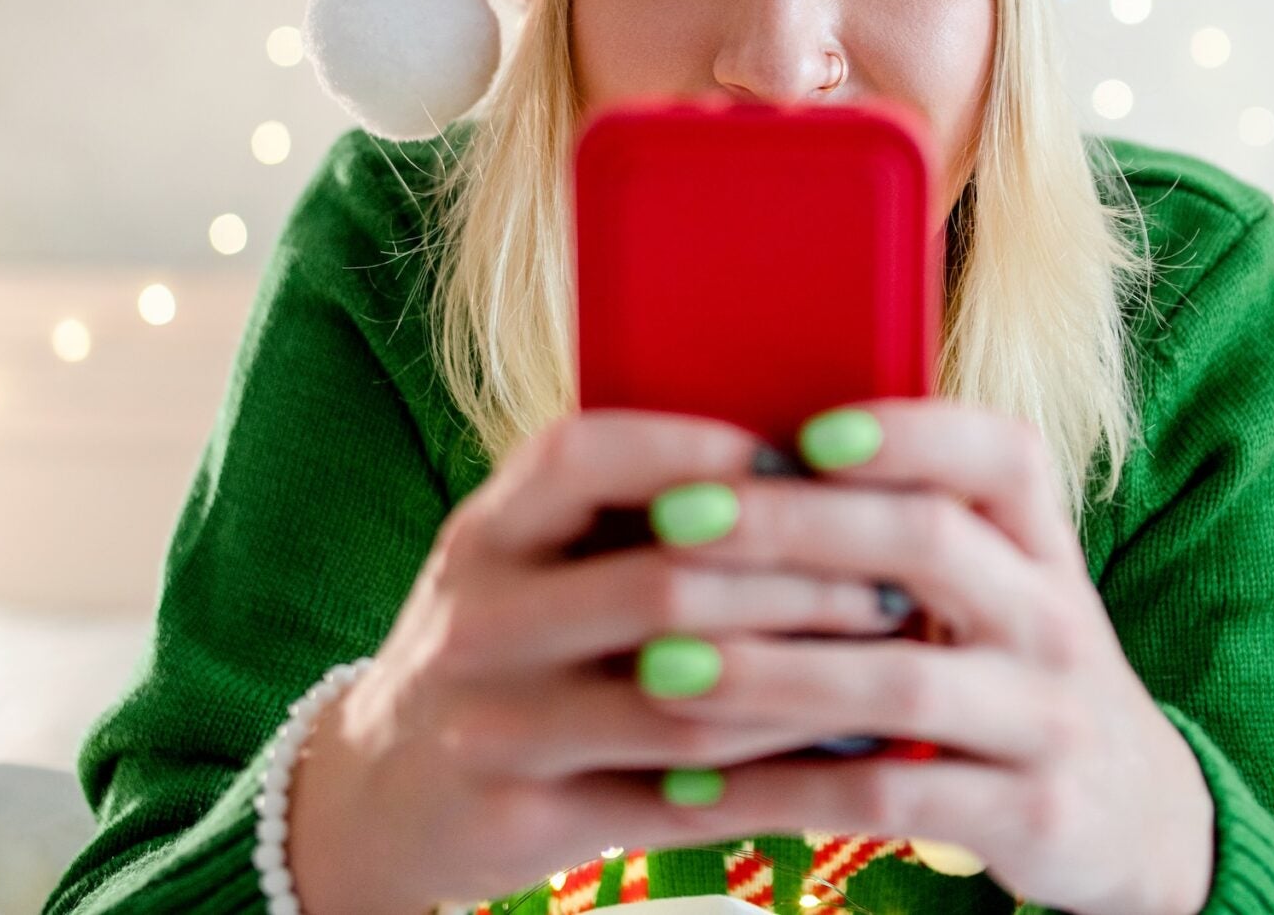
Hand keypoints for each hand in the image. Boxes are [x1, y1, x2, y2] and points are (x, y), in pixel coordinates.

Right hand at [283, 409, 920, 914]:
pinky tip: (844, 753)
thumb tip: (803, 461)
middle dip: (798, 581)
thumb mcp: (521, 561)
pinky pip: (680, 802)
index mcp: (485, 534)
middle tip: (891, 577)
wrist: (382, 793)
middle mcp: (477, 624)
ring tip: (888, 659)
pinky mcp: (525, 823)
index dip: (700, 450)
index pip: (585, 460)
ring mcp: (494, 729)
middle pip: (663, 587)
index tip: (805, 459)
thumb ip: (620, 512)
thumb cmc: (501, 647)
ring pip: (687, 706)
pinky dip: (777, 777)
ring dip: (807, 683)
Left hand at [632, 399, 1215, 914]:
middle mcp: (1053, 618)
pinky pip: (888, 798)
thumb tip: (734, 465)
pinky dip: (781, 792)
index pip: (1001, 453)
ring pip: (900, 682)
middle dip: (792, 526)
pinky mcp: (1028, 815)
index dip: (907, 431)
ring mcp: (1047, 719)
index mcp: (1039, 543)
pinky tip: (693, 787)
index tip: (802, 429)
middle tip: (674, 520)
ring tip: (660, 667)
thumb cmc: (1013, 675)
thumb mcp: (999, 592)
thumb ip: (907, 534)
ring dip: (768, 671)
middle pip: (931, 543)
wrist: (1136, 816)